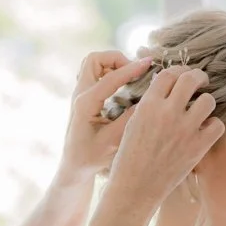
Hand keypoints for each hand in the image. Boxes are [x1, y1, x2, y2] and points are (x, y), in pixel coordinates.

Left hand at [59, 52, 155, 177]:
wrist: (75, 165)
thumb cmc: (92, 157)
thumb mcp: (114, 141)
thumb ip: (131, 119)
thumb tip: (149, 98)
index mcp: (85, 104)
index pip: (109, 77)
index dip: (131, 68)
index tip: (150, 63)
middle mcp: (79, 94)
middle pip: (94, 59)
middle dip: (117, 59)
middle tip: (136, 73)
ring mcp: (80, 94)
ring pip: (93, 63)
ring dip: (113, 64)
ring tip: (132, 77)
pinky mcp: (84, 96)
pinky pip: (95, 73)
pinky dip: (111, 71)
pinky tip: (126, 85)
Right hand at [107, 66, 224, 199]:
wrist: (135, 186)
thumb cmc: (129, 156)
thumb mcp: (132, 124)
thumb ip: (150, 104)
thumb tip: (166, 87)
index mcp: (148, 105)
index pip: (168, 74)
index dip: (178, 71)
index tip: (183, 75)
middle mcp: (168, 113)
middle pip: (191, 79)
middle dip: (198, 77)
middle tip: (200, 82)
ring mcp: (186, 129)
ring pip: (208, 100)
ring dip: (205, 102)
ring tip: (200, 110)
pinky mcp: (199, 146)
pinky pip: (218, 124)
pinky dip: (212, 125)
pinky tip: (203, 130)